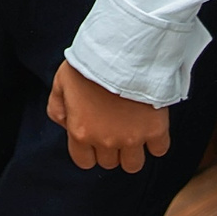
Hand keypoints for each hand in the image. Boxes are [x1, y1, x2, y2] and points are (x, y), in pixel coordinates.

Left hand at [47, 62, 169, 172]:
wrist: (122, 50)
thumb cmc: (90, 63)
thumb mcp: (61, 82)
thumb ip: (57, 107)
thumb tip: (63, 123)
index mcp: (81, 132)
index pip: (84, 162)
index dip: (89, 151)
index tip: (95, 136)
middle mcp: (106, 141)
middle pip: (110, 163)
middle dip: (110, 149)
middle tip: (115, 128)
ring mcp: (132, 138)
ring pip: (134, 165)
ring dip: (133, 152)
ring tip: (134, 133)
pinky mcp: (155, 129)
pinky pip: (159, 150)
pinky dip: (156, 143)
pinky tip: (151, 128)